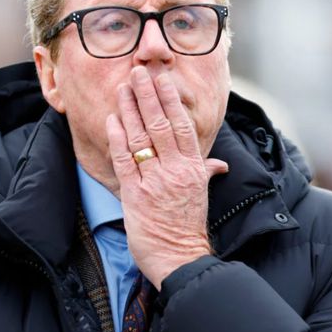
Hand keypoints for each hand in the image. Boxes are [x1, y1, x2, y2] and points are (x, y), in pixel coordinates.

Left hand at [106, 66, 227, 289]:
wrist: (181, 258)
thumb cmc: (188, 226)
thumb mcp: (201, 195)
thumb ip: (206, 173)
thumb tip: (218, 164)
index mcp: (193, 168)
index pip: (181, 126)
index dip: (170, 101)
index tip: (162, 80)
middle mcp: (175, 170)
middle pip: (160, 125)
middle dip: (148, 96)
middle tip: (138, 72)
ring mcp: (154, 181)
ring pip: (141, 138)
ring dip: (131, 110)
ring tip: (123, 88)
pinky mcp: (135, 195)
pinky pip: (125, 161)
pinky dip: (118, 139)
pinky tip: (112, 120)